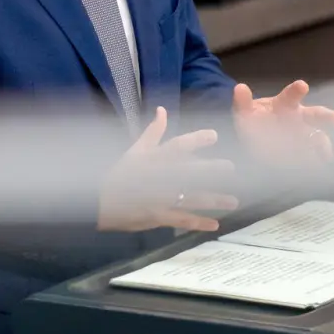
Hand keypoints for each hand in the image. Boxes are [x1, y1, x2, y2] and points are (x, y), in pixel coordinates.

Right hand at [98, 107, 236, 231]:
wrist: (99, 203)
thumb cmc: (120, 174)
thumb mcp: (135, 150)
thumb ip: (153, 131)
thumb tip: (163, 109)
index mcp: (154, 159)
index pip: (177, 146)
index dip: (196, 139)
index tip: (215, 136)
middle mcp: (160, 178)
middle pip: (189, 172)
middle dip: (211, 170)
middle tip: (231, 168)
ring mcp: (160, 198)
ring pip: (191, 198)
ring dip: (214, 200)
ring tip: (234, 201)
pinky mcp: (158, 216)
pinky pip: (182, 220)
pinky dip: (198, 223)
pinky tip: (216, 224)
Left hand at [233, 80, 333, 164]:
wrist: (257, 140)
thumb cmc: (255, 121)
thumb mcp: (245, 112)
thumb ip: (243, 102)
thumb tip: (240, 87)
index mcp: (285, 105)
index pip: (291, 96)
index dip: (296, 91)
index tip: (302, 85)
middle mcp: (299, 119)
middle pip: (316, 115)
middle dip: (327, 117)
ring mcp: (304, 136)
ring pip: (318, 138)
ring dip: (323, 146)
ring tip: (326, 157)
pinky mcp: (304, 153)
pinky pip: (314, 156)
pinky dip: (317, 162)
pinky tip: (319, 168)